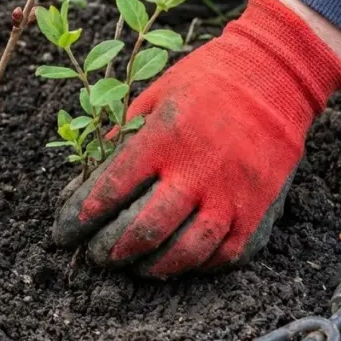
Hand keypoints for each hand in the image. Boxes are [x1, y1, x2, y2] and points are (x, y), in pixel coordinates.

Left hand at [52, 0, 340, 276]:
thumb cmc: (205, 81)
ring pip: (186, 250)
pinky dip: (196, 265)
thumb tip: (87, 180)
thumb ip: (121, 138)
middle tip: (95, 256)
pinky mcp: (259, 207)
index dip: (81, 215)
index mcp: (164, 137)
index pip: (112, 188)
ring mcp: (232, 192)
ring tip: (132, 266)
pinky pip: (225, 253)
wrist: (275, 74)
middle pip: (145, 229)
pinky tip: (177, 262)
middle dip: (111, 250)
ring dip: (151, 266)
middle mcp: (198, 169)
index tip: (65, 231)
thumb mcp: (153, 96)